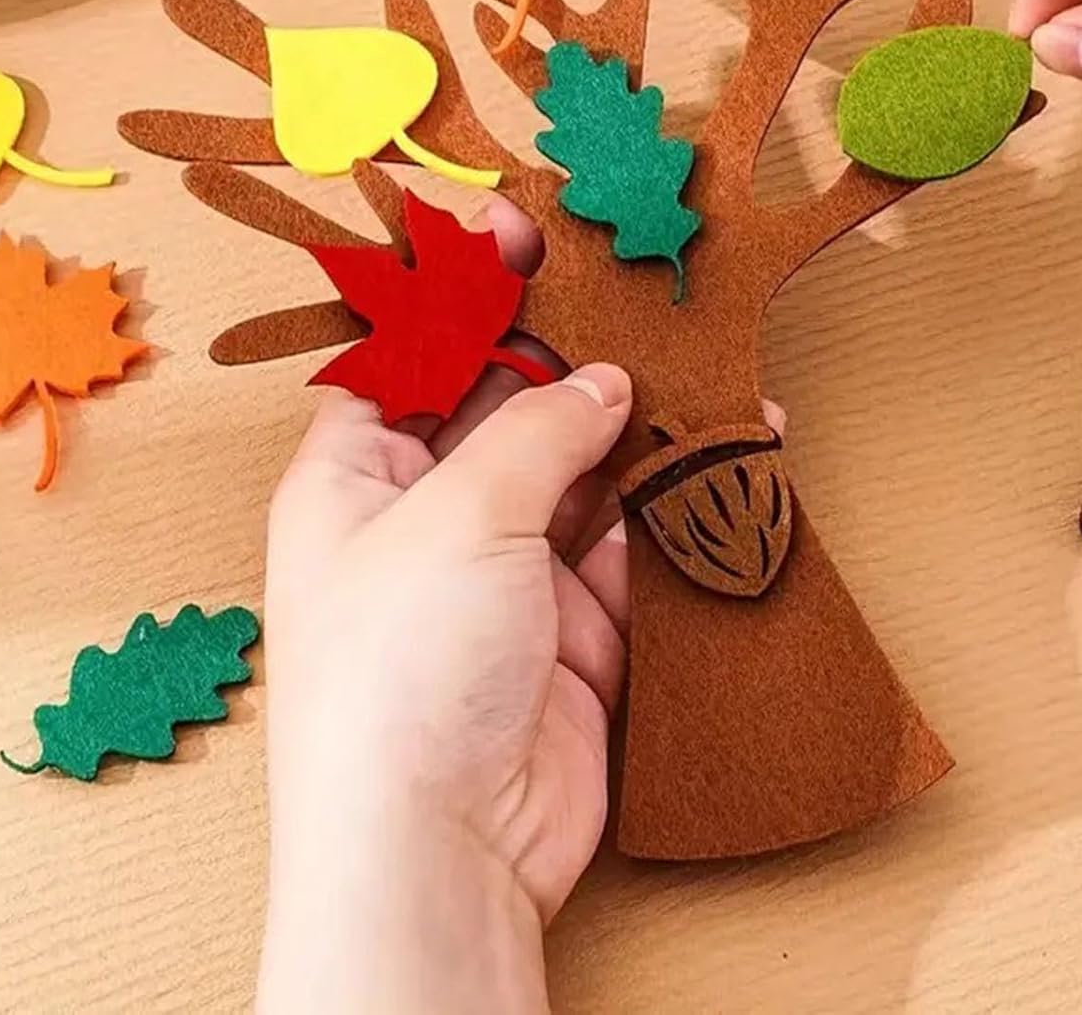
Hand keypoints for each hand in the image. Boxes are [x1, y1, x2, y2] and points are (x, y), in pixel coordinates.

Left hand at [258, 201, 634, 1014]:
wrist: (442, 849)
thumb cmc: (398, 674)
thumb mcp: (459, 515)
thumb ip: (538, 433)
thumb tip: (602, 384)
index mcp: (355, 475)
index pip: (409, 355)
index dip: (462, 292)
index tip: (522, 233)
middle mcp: (427, 516)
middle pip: (506, 405)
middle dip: (572, 352)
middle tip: (638, 287)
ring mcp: (503, 574)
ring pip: (582, 472)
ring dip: (639, 425)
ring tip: (701, 359)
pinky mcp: (572, 630)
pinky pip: (631, 545)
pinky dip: (676, 504)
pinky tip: (726, 453)